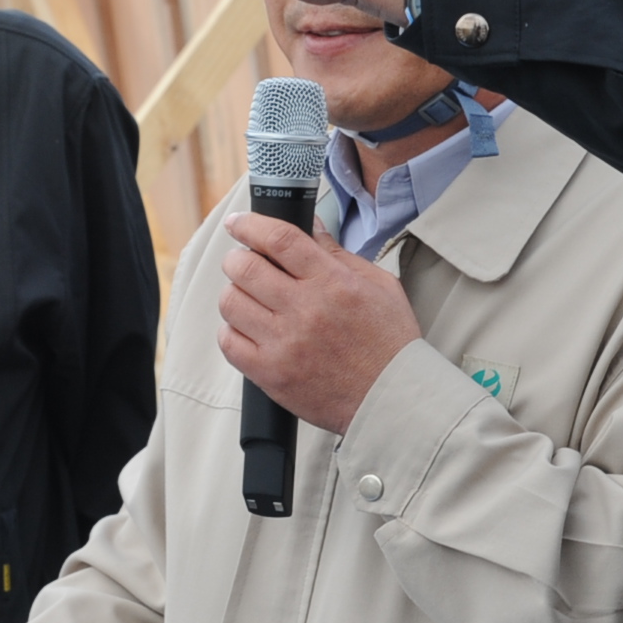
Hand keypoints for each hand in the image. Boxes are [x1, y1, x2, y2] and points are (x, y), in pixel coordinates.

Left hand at [217, 211, 422, 435]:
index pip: (279, 239)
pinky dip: (232, 330)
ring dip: (234, 293)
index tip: (238, 223)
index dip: (251, 225)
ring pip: (231, 302)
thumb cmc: (389, 343)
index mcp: (332, 283)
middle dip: (238, 258)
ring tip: (249, 298)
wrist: (392, 399)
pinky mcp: (271, 374)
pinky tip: (248, 329)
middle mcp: (305, 311)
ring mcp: (284, 344)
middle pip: (245, 267)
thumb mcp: (378, 286)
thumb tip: (310, 226)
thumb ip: (338, 254)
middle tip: (244, 262)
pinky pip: (229, 342)